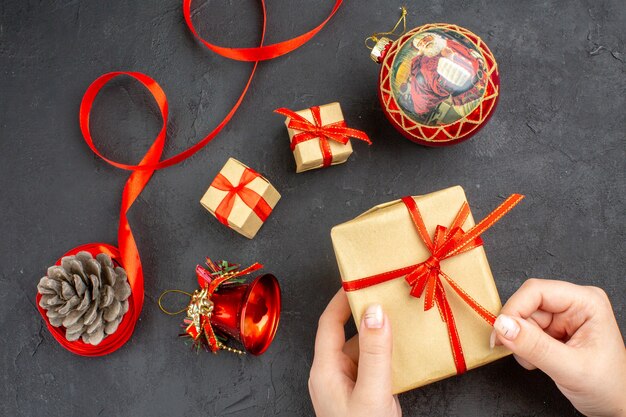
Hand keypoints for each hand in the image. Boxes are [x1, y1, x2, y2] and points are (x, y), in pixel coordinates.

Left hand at [309, 289, 400, 416]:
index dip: (342, 299)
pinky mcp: (362, 395)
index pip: (329, 322)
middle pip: (348, 335)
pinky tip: (403, 352)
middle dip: (367, 316)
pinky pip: (372, 366)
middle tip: (387, 297)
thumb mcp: (371, 392)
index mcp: (325, 370)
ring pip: (363, 350)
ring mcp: (347, 386)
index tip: (359, 281)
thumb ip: (374, 353)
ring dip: (380, 337)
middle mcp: (332, 375)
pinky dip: (386, 355)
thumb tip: (375, 312)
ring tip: (402, 322)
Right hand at [491, 279, 625, 416]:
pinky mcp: (554, 329)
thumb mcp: (570, 367)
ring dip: (521, 342)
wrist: (615, 404)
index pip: (536, 291)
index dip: (514, 309)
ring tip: (537, 361)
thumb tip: (503, 325)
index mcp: (586, 302)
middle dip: (518, 331)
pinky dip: (524, 347)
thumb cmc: (609, 387)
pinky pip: (525, 330)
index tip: (500, 332)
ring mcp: (563, 316)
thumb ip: (534, 346)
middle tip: (521, 353)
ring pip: (522, 319)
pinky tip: (538, 360)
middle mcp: (573, 304)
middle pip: (527, 305)